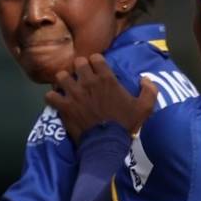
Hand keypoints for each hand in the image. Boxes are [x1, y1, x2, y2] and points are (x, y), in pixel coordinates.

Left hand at [44, 54, 158, 142]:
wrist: (107, 143)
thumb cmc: (125, 124)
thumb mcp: (144, 107)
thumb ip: (149, 90)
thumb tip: (145, 79)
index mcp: (106, 78)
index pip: (95, 57)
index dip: (95, 62)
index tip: (95, 69)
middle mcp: (88, 82)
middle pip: (77, 63)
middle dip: (78, 68)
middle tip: (80, 77)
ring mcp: (74, 93)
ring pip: (61, 76)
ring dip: (63, 81)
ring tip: (66, 87)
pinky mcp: (64, 106)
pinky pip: (50, 95)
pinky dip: (52, 98)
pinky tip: (57, 101)